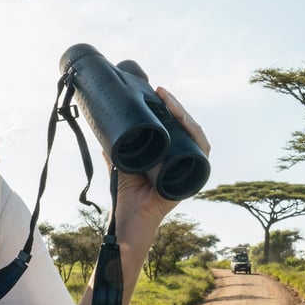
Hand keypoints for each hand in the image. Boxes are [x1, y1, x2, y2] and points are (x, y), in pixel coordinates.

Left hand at [111, 86, 210, 243]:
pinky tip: (188, 124)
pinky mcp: (194, 175)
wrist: (131, 213)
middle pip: (185, 125)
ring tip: (170, 103)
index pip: (173, 124)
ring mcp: (189, 165)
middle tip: (161, 92)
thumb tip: (102, 133)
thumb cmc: (127, 193)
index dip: (168, 107)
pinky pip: (203, 152)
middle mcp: (181, 157)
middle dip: (175, 106)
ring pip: (195, 134)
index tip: (156, 91)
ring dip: (185, 115)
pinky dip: (197, 136)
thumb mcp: (121, 161)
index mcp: (167, 152)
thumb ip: (115, 148)